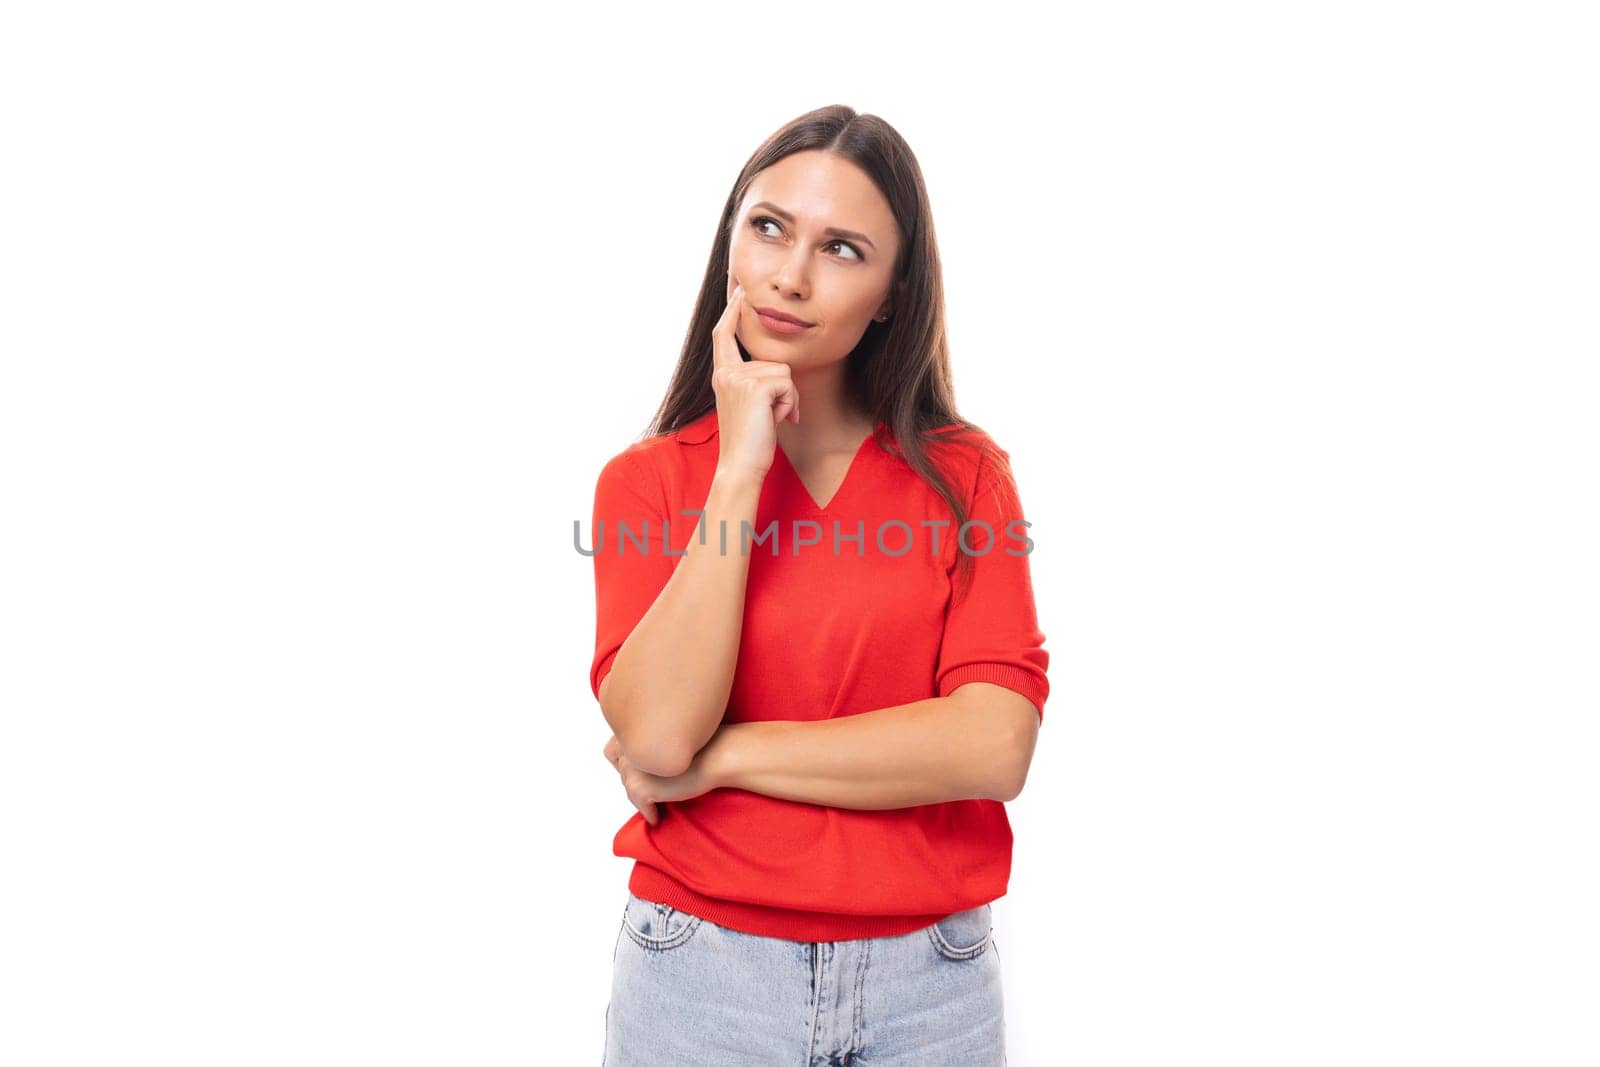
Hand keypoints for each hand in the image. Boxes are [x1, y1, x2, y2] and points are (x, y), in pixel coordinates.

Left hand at [601, 729, 732, 826]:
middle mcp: (627, 748)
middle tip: (651, 790)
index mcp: (634, 729)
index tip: (639, 771)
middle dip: (635, 780)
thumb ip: (652, 747)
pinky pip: (640, 806)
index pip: (611, 751)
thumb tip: (642, 771)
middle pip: (621, 772)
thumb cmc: (704, 744)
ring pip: (630, 789)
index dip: (624, 762)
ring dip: (641, 796)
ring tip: (655, 804)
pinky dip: (649, 813)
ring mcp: (632, 768)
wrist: (718, 753)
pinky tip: (658, 817)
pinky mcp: (640, 788)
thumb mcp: (671, 738)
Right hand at [711, 275, 798, 481]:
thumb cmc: (750, 441)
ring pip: (784, 372)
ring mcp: (738, 378)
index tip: (739, 291)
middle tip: (771, 416)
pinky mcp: (754, 387)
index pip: (724, 335)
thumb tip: (781, 373)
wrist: (742, 466)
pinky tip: (777, 420)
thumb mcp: (749, 405)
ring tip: (771, 419)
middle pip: (773, 361)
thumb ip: (755, 383)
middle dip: (783, 390)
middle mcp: (726, 372)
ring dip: (788, 399)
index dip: (732, 312)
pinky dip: (789, 404)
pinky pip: (788, 383)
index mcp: (722, 375)